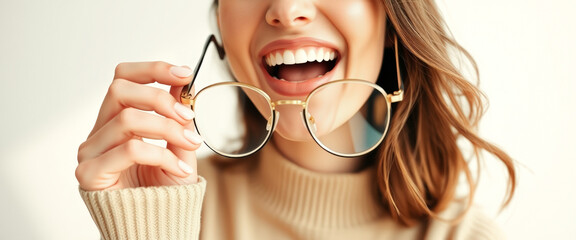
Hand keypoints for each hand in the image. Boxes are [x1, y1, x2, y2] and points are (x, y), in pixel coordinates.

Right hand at [76, 61, 200, 190]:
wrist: (156, 225)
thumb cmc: (163, 187)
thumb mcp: (177, 144)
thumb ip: (175, 113)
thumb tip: (184, 80)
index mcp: (115, 119)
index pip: (122, 78)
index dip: (153, 70)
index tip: (186, 73)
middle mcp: (98, 132)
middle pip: (120, 90)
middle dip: (161, 98)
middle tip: (189, 116)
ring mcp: (90, 152)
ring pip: (128, 119)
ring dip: (169, 129)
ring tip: (191, 145)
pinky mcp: (90, 174)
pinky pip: (130, 149)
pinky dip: (163, 154)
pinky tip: (180, 169)